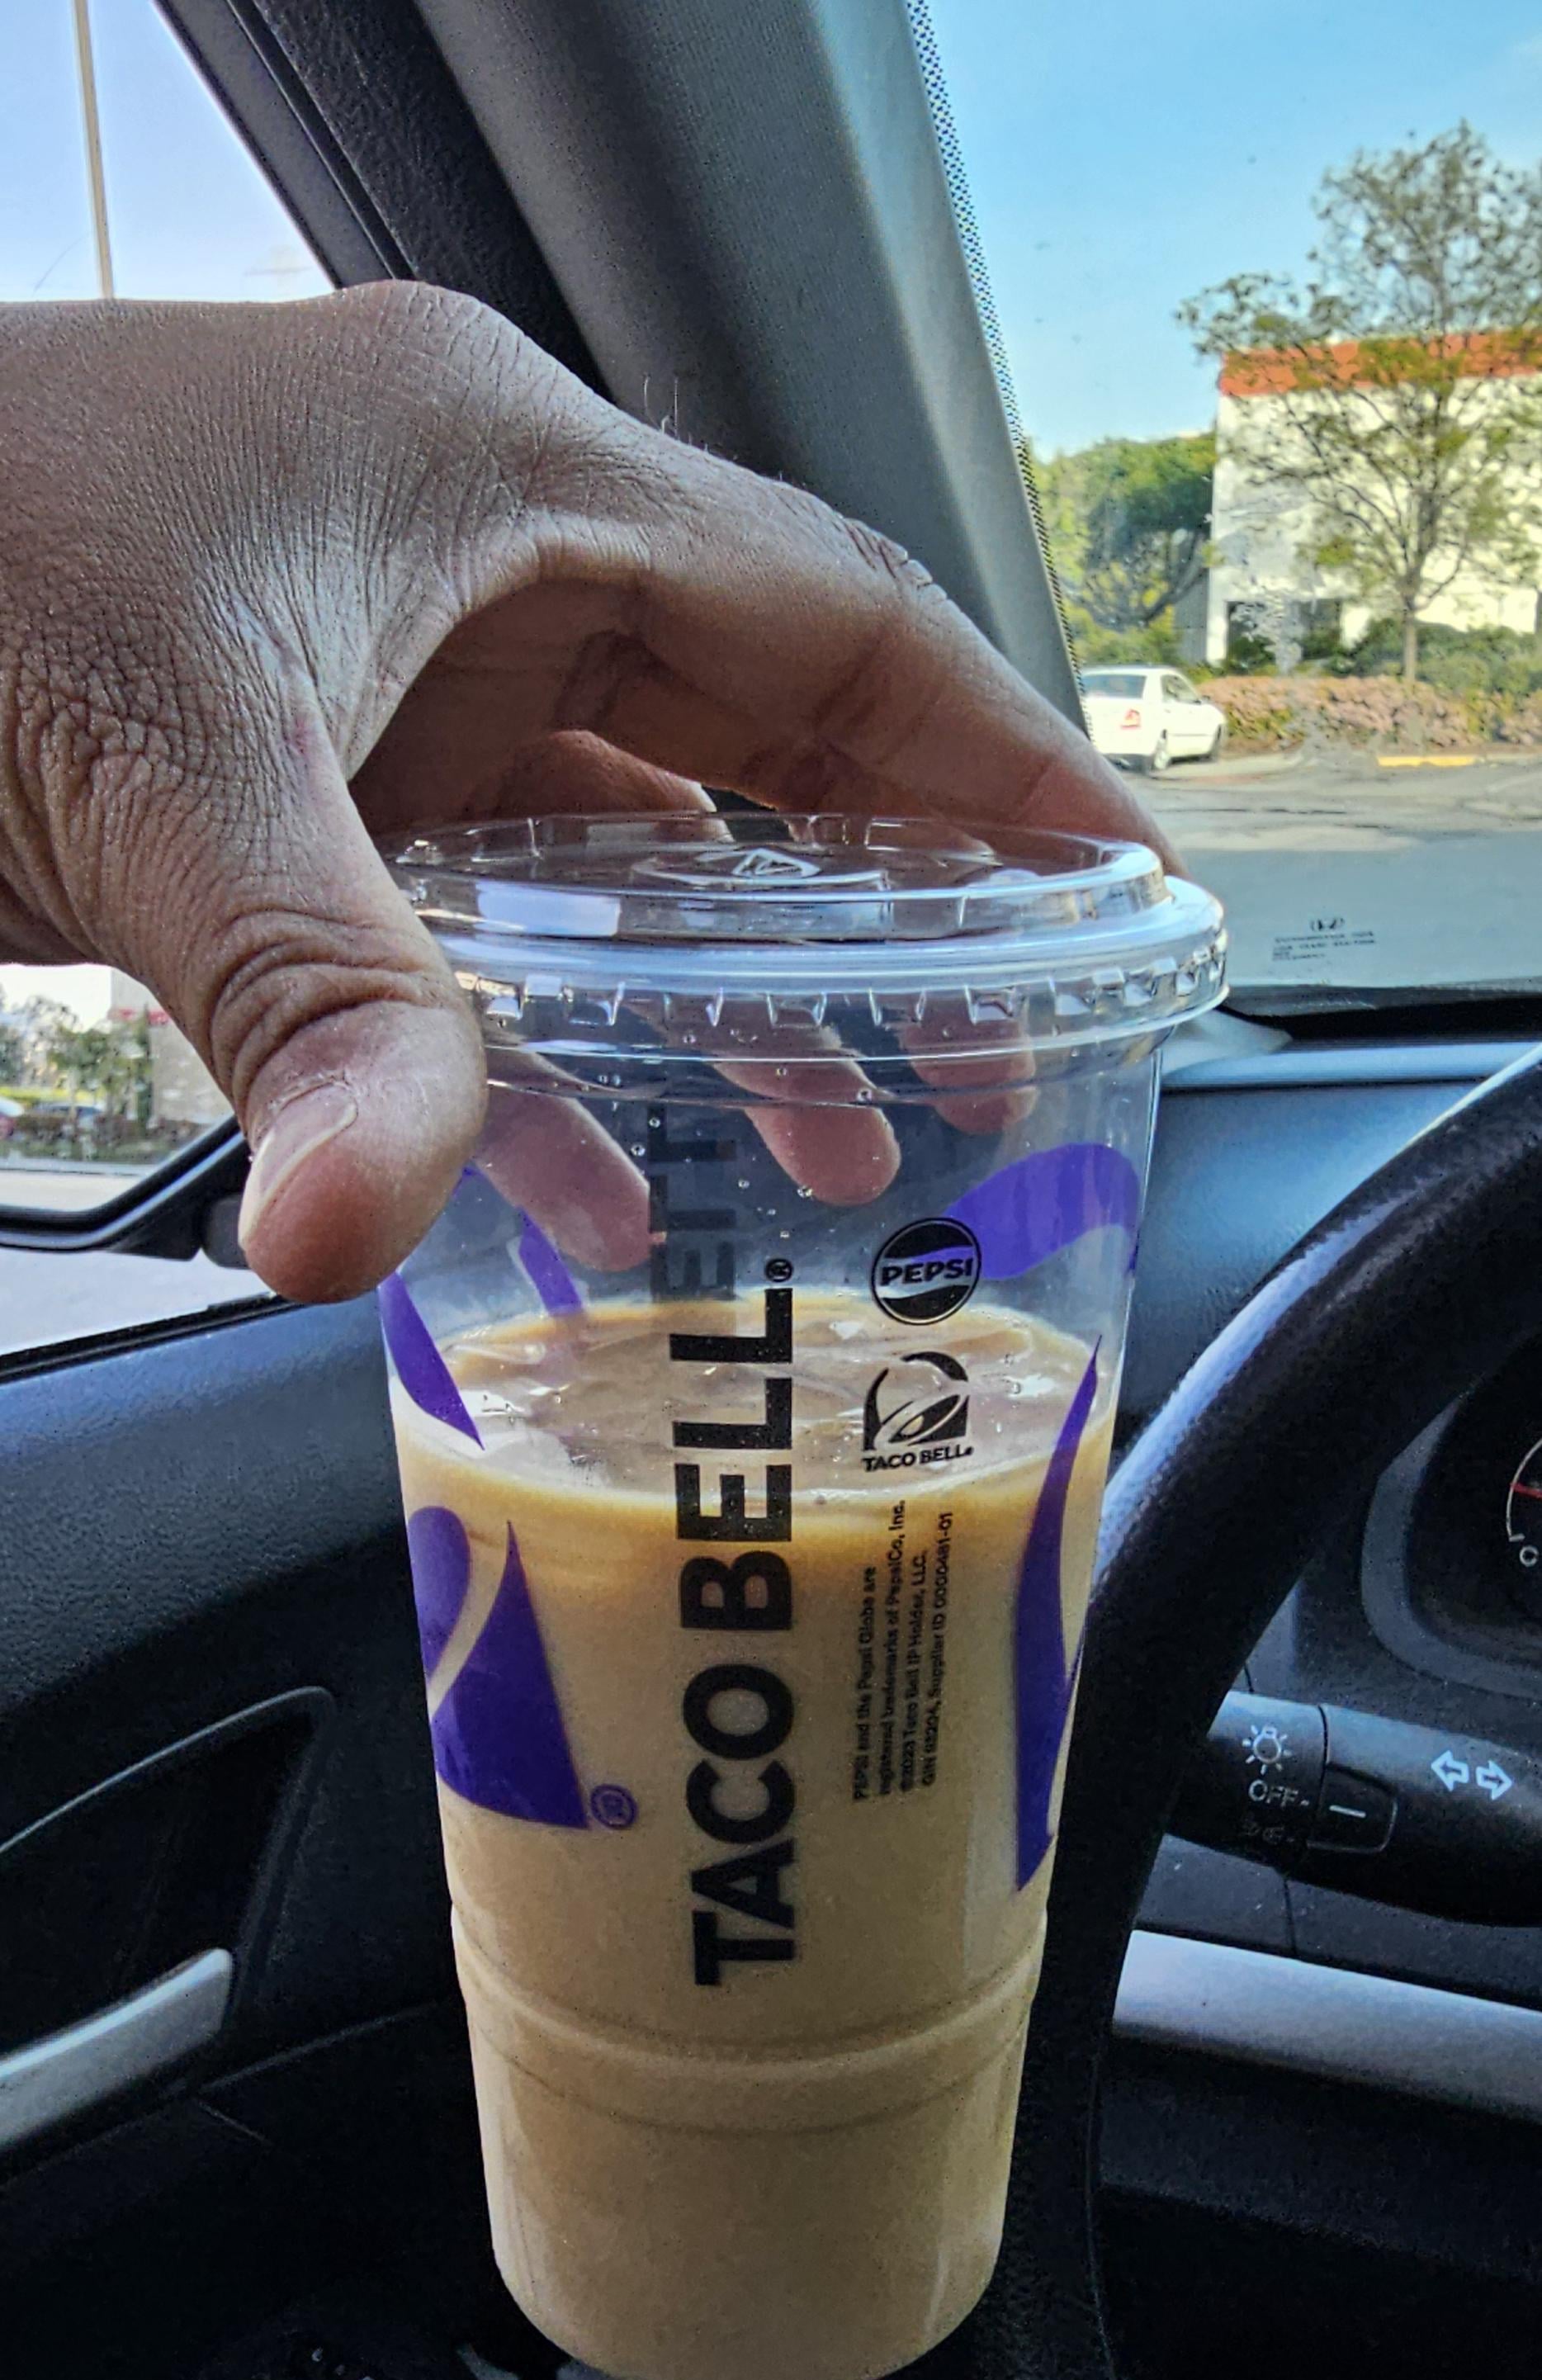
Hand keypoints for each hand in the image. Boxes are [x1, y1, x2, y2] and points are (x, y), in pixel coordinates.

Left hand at [0, 285, 1166, 1302]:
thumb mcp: (157, 773)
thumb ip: (309, 1006)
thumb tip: (374, 1246)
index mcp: (498, 479)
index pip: (828, 611)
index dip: (989, 752)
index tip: (1112, 878)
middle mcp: (459, 554)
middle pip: (750, 726)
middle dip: (881, 898)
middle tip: (990, 1058)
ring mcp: (367, 659)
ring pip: (616, 827)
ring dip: (724, 983)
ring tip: (839, 1143)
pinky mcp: (271, 762)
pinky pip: (465, 901)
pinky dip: (535, 1031)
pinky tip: (590, 1165)